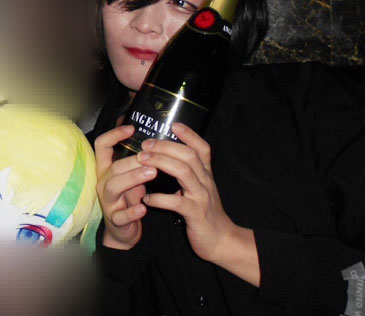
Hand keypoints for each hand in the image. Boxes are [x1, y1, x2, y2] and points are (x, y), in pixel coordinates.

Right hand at [95, 125, 156, 249]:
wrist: (123, 230)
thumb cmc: (129, 196)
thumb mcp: (131, 175)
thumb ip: (137, 158)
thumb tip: (151, 134)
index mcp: (107, 168)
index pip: (102, 145)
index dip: (114, 135)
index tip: (132, 128)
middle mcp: (103, 182)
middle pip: (113, 166)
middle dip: (133, 160)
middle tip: (154, 158)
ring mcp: (108, 201)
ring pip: (114, 186)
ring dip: (133, 178)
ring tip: (152, 173)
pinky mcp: (115, 220)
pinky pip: (120, 215)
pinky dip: (132, 211)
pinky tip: (144, 207)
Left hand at [141, 122, 259, 285]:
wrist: (221, 240)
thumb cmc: (204, 213)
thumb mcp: (199, 188)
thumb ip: (187, 174)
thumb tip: (165, 157)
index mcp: (206, 174)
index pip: (202, 148)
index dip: (189, 134)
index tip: (173, 124)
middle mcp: (206, 181)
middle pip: (189, 155)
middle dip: (166, 146)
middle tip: (145, 144)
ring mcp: (202, 197)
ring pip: (184, 172)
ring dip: (161, 163)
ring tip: (143, 160)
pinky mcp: (196, 214)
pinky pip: (177, 202)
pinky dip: (160, 198)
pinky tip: (147, 198)